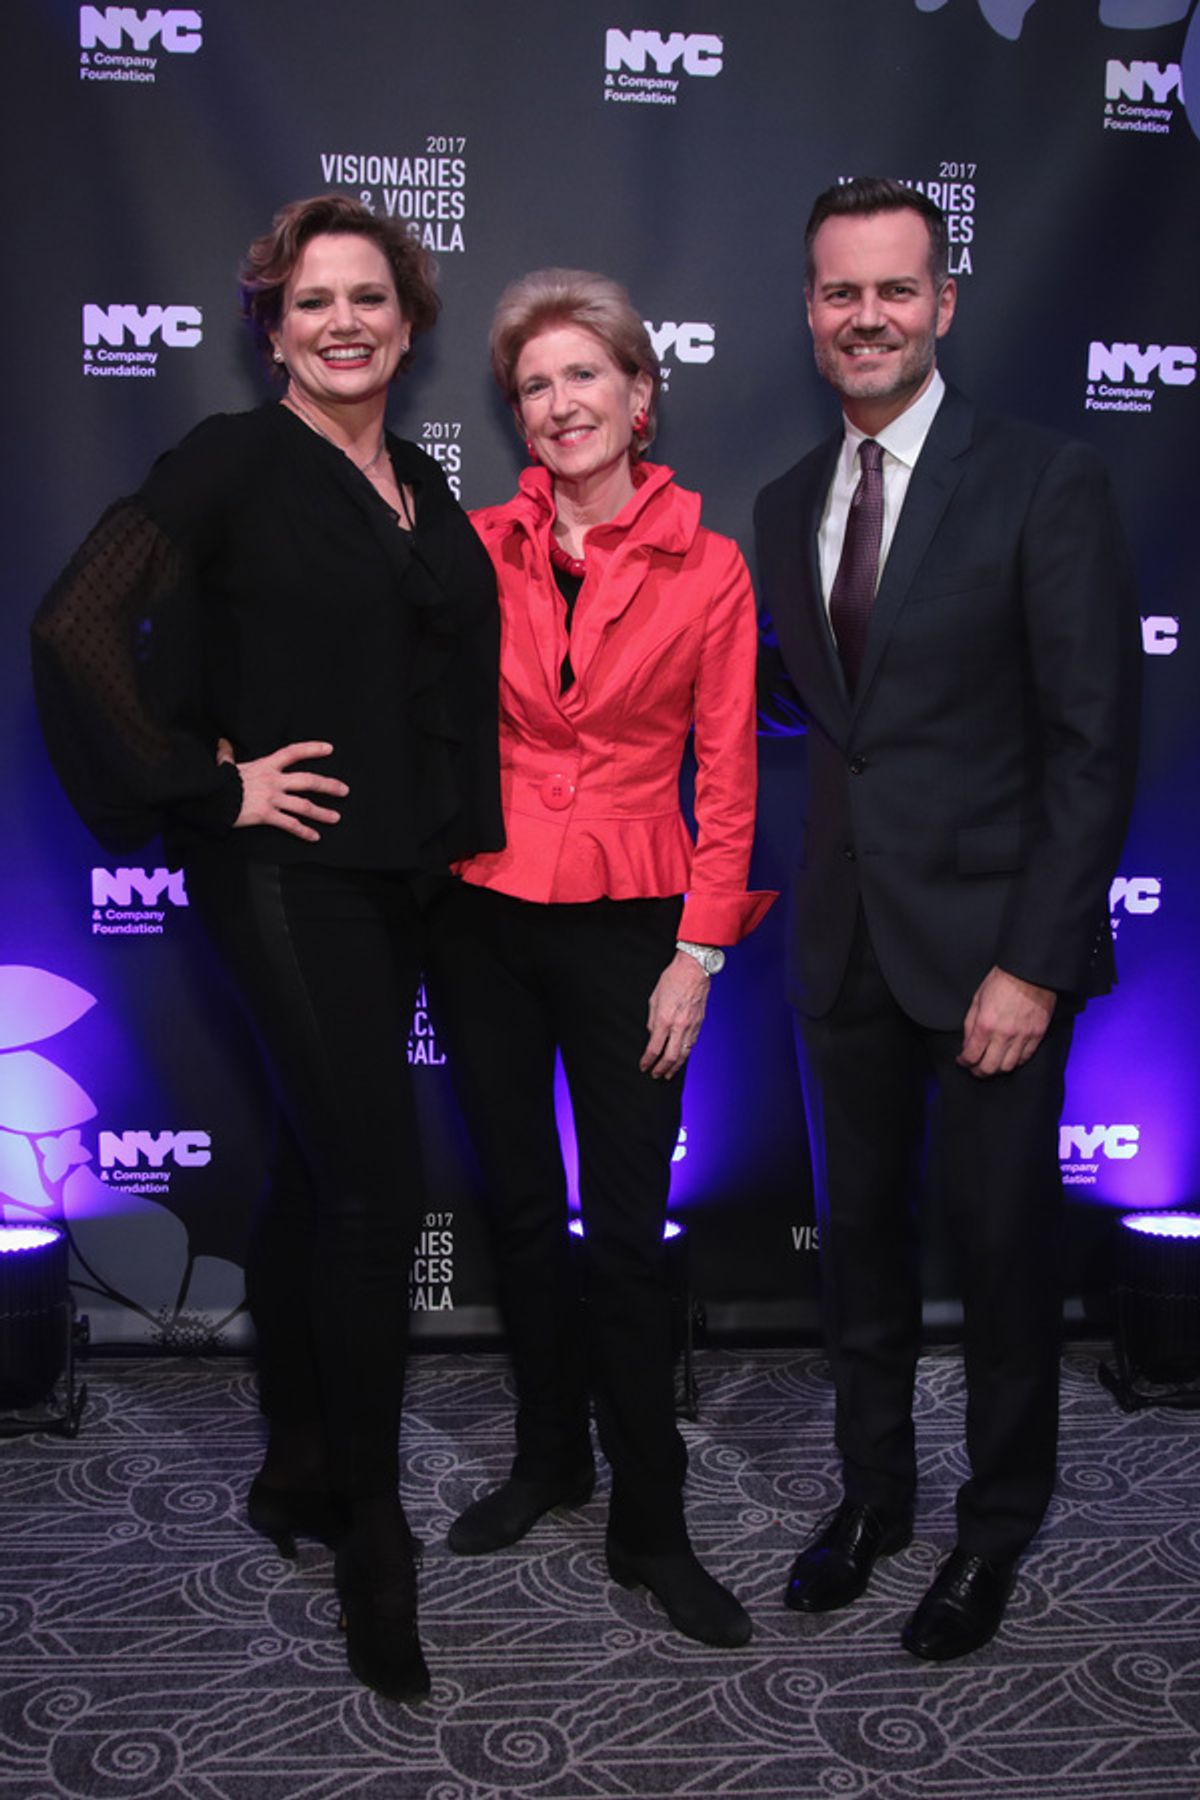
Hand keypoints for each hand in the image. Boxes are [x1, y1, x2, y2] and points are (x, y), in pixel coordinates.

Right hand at [222, 739, 348, 842]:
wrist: (210, 798)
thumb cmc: (217, 783)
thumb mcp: (225, 766)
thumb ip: (227, 755)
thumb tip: (223, 744)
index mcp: (266, 765)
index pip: (293, 752)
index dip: (312, 749)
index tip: (329, 749)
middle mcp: (273, 781)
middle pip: (308, 780)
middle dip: (328, 786)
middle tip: (344, 790)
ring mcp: (271, 799)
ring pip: (303, 805)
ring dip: (322, 812)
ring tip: (336, 818)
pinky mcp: (266, 816)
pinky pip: (290, 825)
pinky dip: (303, 831)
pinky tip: (315, 836)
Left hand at [640, 950, 710, 1079]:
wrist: (694, 969)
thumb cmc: (672, 979)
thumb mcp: (654, 998)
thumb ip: (652, 1020)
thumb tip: (652, 1034)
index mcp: (664, 1019)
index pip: (654, 1048)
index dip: (648, 1060)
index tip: (644, 1066)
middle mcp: (679, 1026)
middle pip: (670, 1057)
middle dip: (661, 1069)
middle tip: (655, 1075)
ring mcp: (692, 1026)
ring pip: (684, 1054)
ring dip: (675, 1067)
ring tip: (668, 1074)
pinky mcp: (699, 1023)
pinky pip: (691, 1044)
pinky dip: (685, 1054)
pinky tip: (681, 1058)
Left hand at [958, 965, 1055, 1078]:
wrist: (1029, 971)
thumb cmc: (1002, 980)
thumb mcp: (977, 998)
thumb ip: (970, 1023)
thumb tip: (967, 1043)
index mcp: (985, 1024)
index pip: (971, 1055)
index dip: (964, 1062)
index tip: (962, 1061)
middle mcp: (1004, 1034)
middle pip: (989, 1067)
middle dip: (979, 1072)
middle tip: (975, 1069)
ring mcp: (1022, 1036)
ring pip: (1008, 1066)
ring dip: (997, 1069)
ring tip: (992, 1065)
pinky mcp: (1037, 1035)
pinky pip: (1025, 1057)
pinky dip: (1016, 1062)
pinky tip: (1009, 1058)